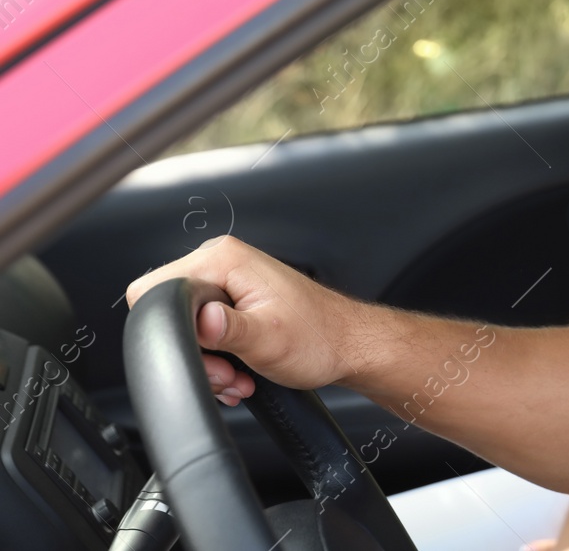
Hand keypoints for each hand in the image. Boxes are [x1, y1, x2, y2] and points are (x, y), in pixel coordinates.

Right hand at [126, 235, 365, 403]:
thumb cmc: (319, 337)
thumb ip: (229, 330)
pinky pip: (204, 333)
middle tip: (227, 372)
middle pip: (168, 313)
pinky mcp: (233, 301)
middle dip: (195, 354)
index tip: (205, 354)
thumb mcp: (269, 339)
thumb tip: (202, 321)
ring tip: (240, 376)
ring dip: (209, 364)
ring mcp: (227, 282)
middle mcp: (222, 262)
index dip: (168, 329)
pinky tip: (241, 373)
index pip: (153, 289)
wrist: (348, 345)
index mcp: (225, 259)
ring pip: (186, 330)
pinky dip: (218, 361)